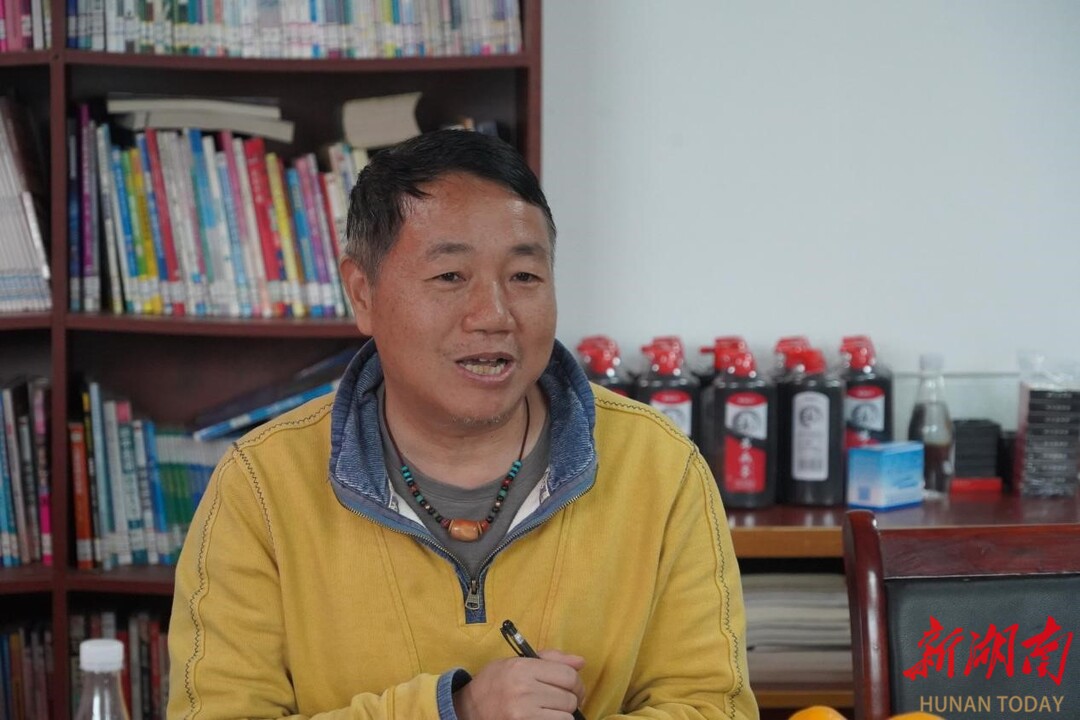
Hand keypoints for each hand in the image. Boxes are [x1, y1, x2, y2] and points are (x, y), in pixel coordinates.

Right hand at [453, 649, 584, 719]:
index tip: (573, 688)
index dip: (576, 683)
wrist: (467, 710)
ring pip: (566, 716)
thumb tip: (581, 662)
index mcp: (522, 667)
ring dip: (563, 715)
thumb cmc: (494, 684)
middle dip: (571, 700)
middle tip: (562, 702)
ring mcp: (523, 712)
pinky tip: (545, 718)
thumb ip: (549, 659)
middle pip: (570, 698)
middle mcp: (523, 689)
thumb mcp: (515, 662)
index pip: (568, 676)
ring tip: (551, 711)